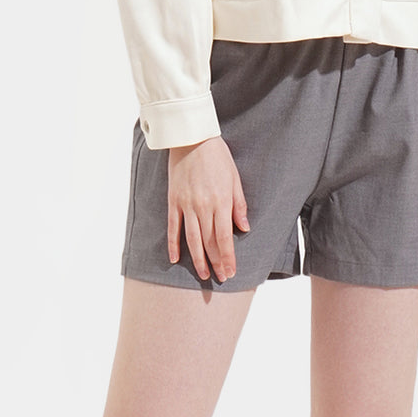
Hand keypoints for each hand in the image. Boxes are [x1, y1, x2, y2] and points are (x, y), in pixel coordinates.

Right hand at [167, 136, 249, 282]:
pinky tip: (175, 258)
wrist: (191, 138)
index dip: (228, 257)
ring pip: (192, 239)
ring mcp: (186, 205)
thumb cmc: (217, 156)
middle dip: (216, 262)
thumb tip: (244, 227)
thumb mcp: (235, 178)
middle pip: (209, 242)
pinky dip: (173, 244)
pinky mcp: (173, 201)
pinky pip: (173, 227)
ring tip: (202, 274)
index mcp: (221, 201)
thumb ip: (238, 204)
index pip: (225, 237)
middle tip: (221, 278)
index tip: (231, 272)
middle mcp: (203, 207)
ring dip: (197, 259)